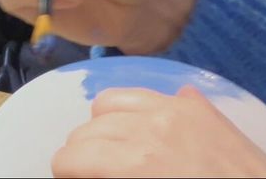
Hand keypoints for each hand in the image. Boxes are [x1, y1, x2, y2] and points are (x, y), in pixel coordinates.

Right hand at [52, 87, 265, 177]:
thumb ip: (113, 175)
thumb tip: (86, 170)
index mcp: (135, 161)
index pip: (69, 157)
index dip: (65, 174)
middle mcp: (150, 124)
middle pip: (85, 130)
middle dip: (82, 155)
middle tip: (94, 174)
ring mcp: (177, 109)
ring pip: (108, 103)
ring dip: (102, 128)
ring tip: (114, 152)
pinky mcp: (200, 107)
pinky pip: (146, 94)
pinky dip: (133, 111)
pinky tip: (143, 135)